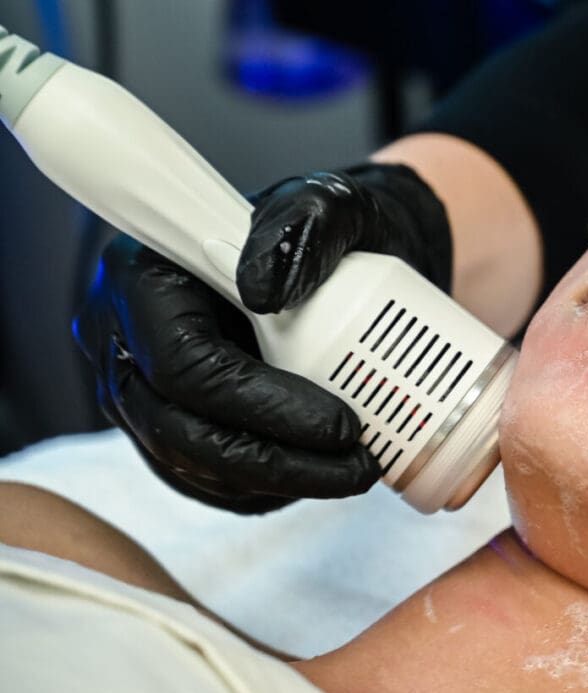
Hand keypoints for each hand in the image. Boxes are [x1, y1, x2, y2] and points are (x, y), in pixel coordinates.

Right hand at [71, 164, 452, 511]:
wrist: (342, 261)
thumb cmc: (327, 231)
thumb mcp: (333, 203)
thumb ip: (305, 224)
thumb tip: (265, 289)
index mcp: (143, 279)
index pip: (183, 364)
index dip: (261, 405)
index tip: (340, 423)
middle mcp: (125, 339)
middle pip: (179, 429)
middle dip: (275, 461)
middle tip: (358, 466)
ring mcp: (139, 388)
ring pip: (190, 463)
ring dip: (276, 482)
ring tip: (353, 473)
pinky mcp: (167, 423)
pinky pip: (202, 477)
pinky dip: (262, 489)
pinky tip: (316, 478)